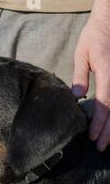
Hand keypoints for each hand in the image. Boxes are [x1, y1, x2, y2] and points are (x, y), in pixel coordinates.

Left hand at [72, 0, 109, 151]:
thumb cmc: (95, 36)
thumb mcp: (83, 54)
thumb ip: (80, 76)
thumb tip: (77, 97)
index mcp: (108, 73)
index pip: (105, 104)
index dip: (99, 123)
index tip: (92, 137)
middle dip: (109, 131)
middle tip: (101, 148)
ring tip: (108, 141)